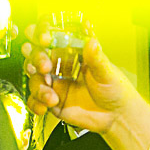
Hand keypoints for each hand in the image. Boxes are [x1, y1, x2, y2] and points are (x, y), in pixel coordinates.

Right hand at [21, 21, 149, 149]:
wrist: (116, 116)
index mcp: (71, 52)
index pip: (50, 36)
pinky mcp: (50, 101)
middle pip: (35, 54)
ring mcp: (54, 83)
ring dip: (38, 86)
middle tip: (45, 67)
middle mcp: (59, 65)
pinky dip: (36, 104)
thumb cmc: (114, 89)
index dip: (42, 33)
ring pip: (34, 78)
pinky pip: (34, 100)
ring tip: (51, 97)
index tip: (44, 39)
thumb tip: (92, 42)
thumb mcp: (107, 72)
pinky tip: (45, 107)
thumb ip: (97, 58)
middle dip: (36, 58)